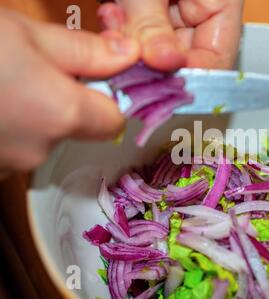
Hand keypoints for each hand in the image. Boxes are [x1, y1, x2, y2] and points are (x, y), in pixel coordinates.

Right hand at [0, 8, 138, 173]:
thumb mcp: (26, 34)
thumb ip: (85, 51)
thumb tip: (128, 56)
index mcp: (61, 115)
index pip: (114, 121)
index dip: (108, 99)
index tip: (94, 79)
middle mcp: (39, 150)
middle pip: (77, 130)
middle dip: (66, 104)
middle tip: (36, 72)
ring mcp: (9, 165)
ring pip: (43, 139)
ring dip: (35, 116)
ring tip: (7, 86)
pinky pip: (16, 147)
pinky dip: (12, 129)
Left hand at [98, 0, 242, 70]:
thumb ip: (153, 22)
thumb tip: (162, 64)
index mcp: (223, 2)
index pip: (217, 59)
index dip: (188, 76)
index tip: (156, 83)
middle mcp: (204, 10)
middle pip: (184, 57)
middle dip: (150, 61)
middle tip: (124, 58)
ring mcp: (178, 9)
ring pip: (157, 48)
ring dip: (132, 45)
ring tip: (115, 23)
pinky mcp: (154, 7)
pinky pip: (141, 32)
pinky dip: (124, 30)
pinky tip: (113, 14)